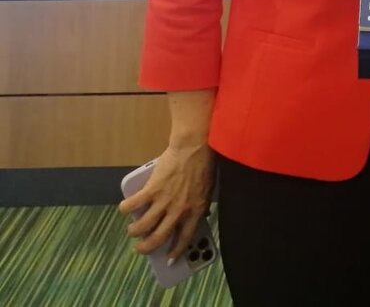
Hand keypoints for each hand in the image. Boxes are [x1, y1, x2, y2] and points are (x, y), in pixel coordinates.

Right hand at [118, 142, 213, 260]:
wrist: (194, 146)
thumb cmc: (203, 165)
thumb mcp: (207, 190)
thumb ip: (200, 204)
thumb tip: (199, 215)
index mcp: (195, 211)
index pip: (185, 239)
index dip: (175, 252)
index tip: (169, 260)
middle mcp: (179, 210)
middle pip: (158, 238)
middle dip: (146, 248)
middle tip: (140, 248)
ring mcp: (164, 201)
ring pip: (143, 227)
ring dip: (134, 231)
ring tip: (132, 229)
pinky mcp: (152, 189)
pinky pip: (134, 205)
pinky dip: (126, 208)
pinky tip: (124, 208)